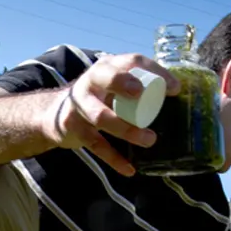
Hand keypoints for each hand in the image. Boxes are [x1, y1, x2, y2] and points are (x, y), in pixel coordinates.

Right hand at [43, 53, 179, 175]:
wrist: (54, 114)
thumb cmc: (96, 98)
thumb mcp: (111, 85)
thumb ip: (136, 83)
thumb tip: (177, 92)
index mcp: (106, 68)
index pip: (131, 61)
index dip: (154, 71)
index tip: (174, 88)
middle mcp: (90, 82)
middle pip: (105, 77)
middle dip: (123, 83)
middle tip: (141, 93)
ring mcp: (78, 106)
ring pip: (100, 116)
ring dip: (126, 129)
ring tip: (149, 139)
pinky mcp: (73, 129)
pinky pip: (96, 145)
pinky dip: (113, 158)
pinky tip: (129, 169)